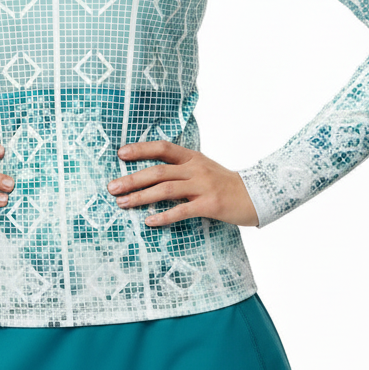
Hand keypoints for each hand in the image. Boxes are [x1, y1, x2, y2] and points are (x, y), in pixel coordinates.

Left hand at [106, 140, 258, 227]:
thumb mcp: (204, 168)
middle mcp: (196, 169)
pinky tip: (149, 221)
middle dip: (132, 179)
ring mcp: (203, 186)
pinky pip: (182, 211)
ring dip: (141, 197)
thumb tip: (152, 175)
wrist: (256, 195)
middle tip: (112, 187)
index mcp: (193, 158)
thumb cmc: (225, 184)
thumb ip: (182, 169)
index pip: (163, 148)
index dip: (141, 149)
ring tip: (122, 204)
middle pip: (158, 171)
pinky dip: (163, 216)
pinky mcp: (209, 205)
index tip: (120, 154)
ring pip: (166, 190)